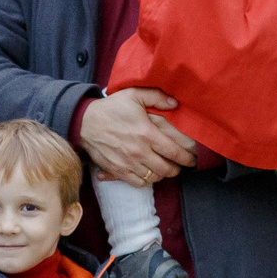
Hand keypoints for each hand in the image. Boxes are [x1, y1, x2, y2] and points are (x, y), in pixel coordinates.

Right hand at [79, 87, 195, 187]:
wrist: (85, 123)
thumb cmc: (111, 108)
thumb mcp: (134, 95)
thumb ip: (157, 97)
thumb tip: (175, 103)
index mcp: (146, 133)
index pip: (174, 152)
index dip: (187, 158)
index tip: (192, 159)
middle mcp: (139, 151)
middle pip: (166, 169)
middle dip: (177, 169)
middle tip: (179, 165)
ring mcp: (128, 163)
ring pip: (154, 178)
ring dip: (162, 175)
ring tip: (163, 168)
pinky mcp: (118, 171)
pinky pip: (138, 183)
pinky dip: (146, 180)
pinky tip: (147, 173)